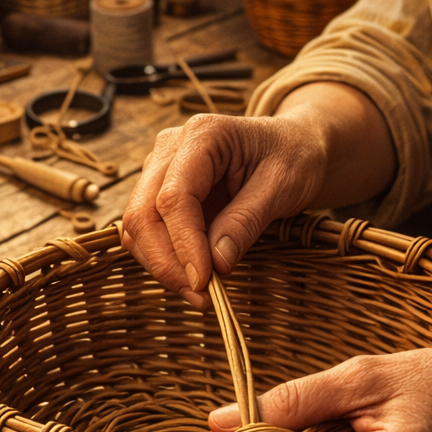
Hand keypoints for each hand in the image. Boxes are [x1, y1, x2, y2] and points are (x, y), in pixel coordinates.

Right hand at [120, 113, 325, 308]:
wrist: (294, 147)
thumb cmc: (293, 157)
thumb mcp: (283, 185)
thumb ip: (246, 221)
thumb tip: (216, 264)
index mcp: (202, 135)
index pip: (173, 197)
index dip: (183, 244)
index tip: (203, 281)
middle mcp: (170, 149)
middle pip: (143, 214)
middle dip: (166, 263)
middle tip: (201, 297)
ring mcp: (160, 171)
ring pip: (137, 229)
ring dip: (163, 267)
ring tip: (201, 294)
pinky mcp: (160, 195)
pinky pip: (148, 235)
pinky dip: (166, 261)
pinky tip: (194, 278)